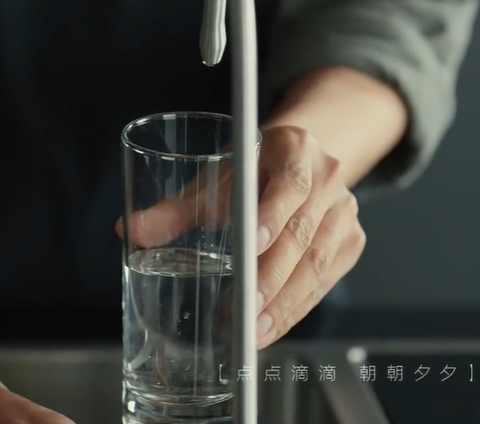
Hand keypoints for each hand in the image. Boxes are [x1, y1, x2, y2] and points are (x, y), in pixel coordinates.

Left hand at [115, 125, 365, 348]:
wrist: (297, 159)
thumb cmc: (251, 169)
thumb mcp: (214, 176)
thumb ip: (174, 206)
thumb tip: (129, 229)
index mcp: (294, 149)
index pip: (289, 183)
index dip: (271, 215)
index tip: (250, 245)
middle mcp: (327, 178)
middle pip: (303, 233)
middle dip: (272, 277)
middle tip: (245, 310)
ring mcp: (344, 212)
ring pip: (317, 264)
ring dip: (285, 302)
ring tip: (253, 330)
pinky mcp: (350, 242)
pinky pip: (325, 281)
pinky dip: (297, 307)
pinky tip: (271, 325)